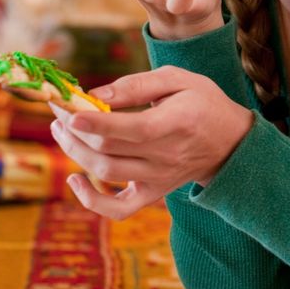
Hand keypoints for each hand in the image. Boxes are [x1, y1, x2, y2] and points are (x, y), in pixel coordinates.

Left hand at [49, 65, 254, 220]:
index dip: (95, 121)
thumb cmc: (202, 103)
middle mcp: (166, 155)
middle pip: (108, 149)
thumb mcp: (179, 79)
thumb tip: (96, 95)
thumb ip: (137, 84)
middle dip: (74, 129)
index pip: (130, 129)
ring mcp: (159, 178)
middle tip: (58, 109)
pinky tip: (75, 180)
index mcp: (176, 123)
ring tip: (60, 129)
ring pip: (106, 172)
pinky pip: (119, 209)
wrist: (231, 143)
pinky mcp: (153, 193)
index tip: (67, 108)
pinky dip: (91, 201)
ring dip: (75, 152)